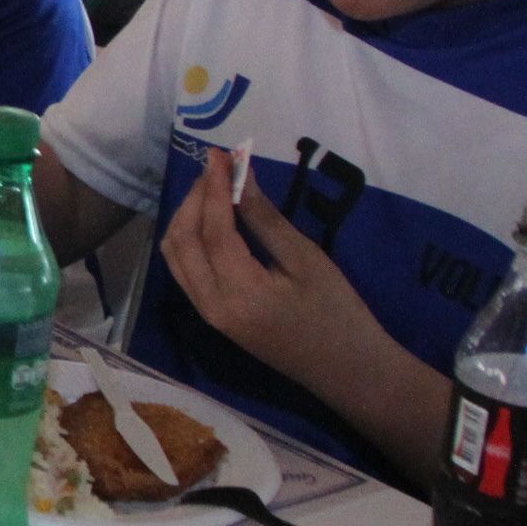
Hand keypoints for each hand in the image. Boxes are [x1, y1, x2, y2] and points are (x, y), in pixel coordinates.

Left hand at [156, 146, 379, 381]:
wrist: (350, 371)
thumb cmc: (339, 314)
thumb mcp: (306, 260)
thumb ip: (265, 219)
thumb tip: (239, 177)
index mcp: (239, 294)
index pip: (213, 229)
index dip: (212, 187)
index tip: (219, 154)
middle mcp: (212, 307)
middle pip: (183, 241)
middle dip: (194, 199)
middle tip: (215, 168)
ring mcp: (209, 316)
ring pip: (177, 258)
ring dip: (186, 218)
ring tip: (211, 188)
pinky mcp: (215, 319)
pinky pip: (186, 273)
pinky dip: (190, 241)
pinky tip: (209, 220)